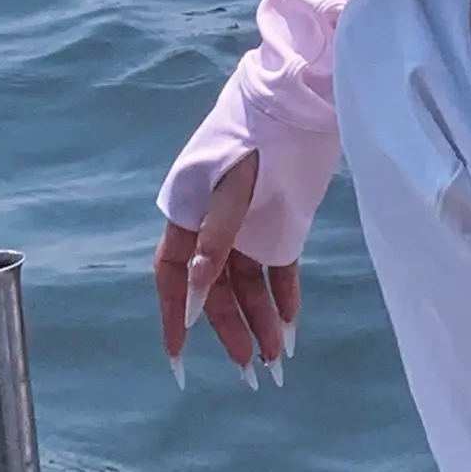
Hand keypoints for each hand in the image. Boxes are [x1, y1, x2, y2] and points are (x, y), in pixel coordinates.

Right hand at [154, 151, 299, 388]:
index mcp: (189, 213)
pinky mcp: (279, 223)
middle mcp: (215, 225)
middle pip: (215, 287)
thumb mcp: (231, 188)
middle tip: (248, 367)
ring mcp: (248, 226)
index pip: (174, 273)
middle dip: (230, 326)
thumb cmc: (253, 139)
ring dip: (261, 318)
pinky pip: (277, 268)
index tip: (179, 355)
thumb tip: (195, 290)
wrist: (296, 103)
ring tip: (276, 357)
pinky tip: (291, 323)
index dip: (175, 313)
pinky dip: (283, 295)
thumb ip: (215, 238)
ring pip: (248, 283)